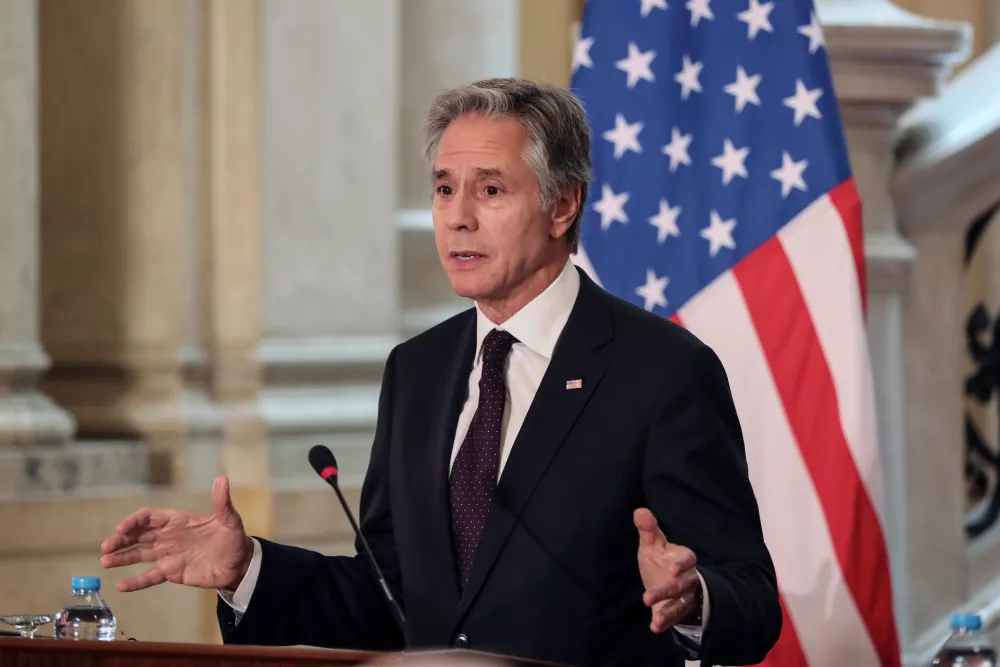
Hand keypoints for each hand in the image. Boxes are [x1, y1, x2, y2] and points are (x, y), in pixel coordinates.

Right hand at [100, 475, 253, 592]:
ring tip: (105, 562)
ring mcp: (168, 554)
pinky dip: (136, 581)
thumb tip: (222, 479)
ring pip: (139, 554)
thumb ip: (222, 502)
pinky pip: (150, 576)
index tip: (123, 529)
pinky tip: (121, 586)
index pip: (150, 517)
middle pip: (139, 535)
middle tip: (106, 547)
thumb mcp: (229, 520)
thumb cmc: (233, 539)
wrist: (239, 565)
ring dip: (122, 557)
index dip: (135, 521)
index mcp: (178, 520)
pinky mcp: (172, 572)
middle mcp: (169, 536)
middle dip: (121, 539)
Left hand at [634, 507, 701, 633]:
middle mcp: (688, 578)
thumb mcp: (653, 544)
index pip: (688, 559)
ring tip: (654, 618)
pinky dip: (666, 622)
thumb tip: (639, 511)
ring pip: (680, 603)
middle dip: (668, 590)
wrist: (666, 580)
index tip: (672, 570)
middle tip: (648, 597)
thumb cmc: (661, 560)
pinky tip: (655, 627)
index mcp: (683, 558)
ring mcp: (685, 596)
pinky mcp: (679, 611)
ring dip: (668, 611)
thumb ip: (648, 530)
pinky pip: (676, 617)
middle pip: (682, 585)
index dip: (682, 564)